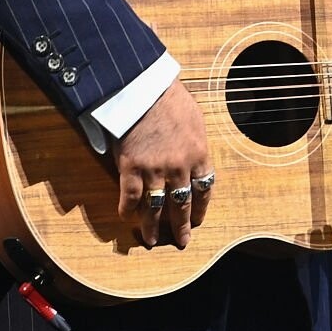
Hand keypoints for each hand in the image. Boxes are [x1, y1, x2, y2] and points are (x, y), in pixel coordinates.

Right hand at [112, 80, 212, 248]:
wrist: (144, 89)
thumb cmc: (171, 99)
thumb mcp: (195, 119)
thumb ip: (195, 142)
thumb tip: (194, 154)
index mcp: (199, 154)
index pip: (204, 189)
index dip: (201, 207)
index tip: (199, 219)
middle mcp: (180, 167)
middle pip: (183, 204)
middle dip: (183, 225)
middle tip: (182, 241)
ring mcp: (155, 169)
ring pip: (156, 206)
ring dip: (153, 225)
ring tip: (152, 240)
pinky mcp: (131, 167)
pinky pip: (130, 196)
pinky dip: (128, 209)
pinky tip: (127, 218)